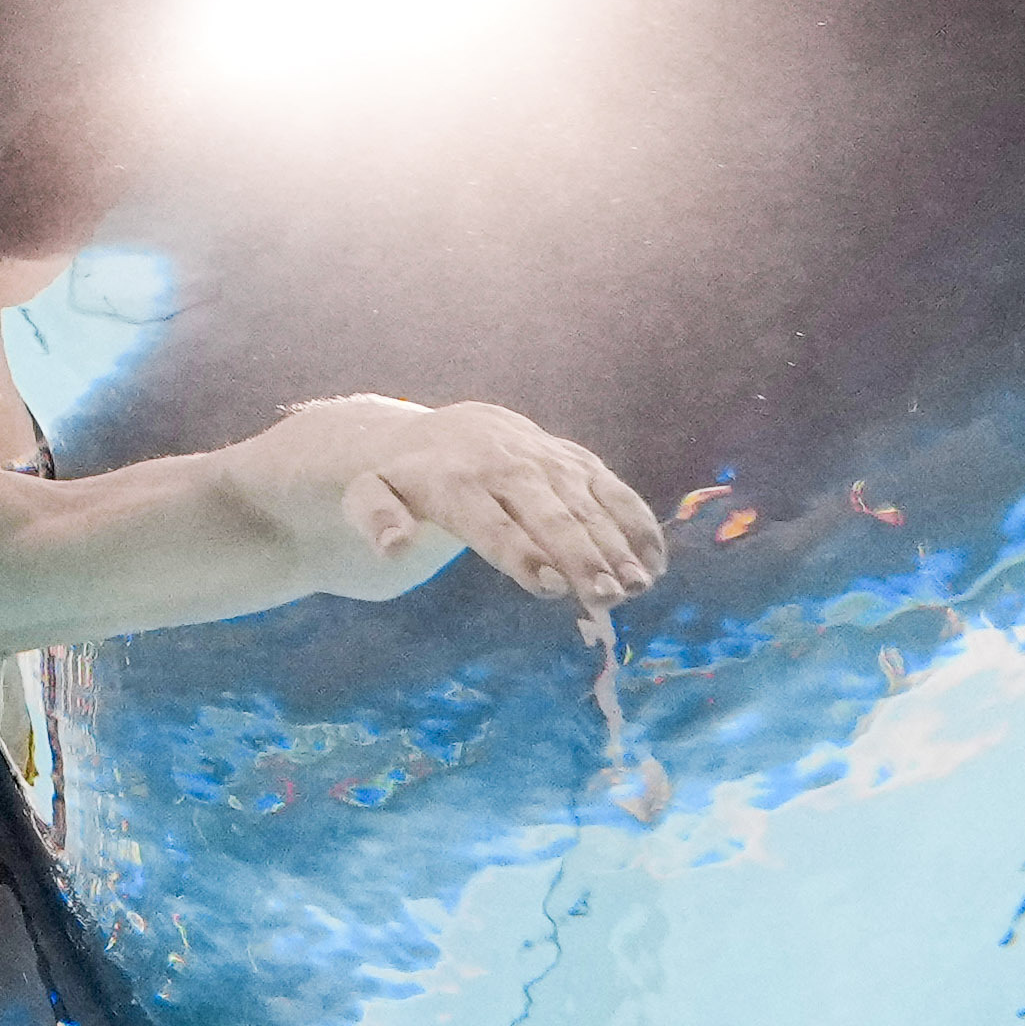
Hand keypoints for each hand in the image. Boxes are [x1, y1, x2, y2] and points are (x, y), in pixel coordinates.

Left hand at [340, 404, 666, 609]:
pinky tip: (654, 564)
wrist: (448, 429)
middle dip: (580, 555)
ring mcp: (550, 461)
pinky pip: (614, 491)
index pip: (492, 523)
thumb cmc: (404, 479)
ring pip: (589, 505)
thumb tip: (393, 546)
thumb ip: (376, 519)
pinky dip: (637, 525)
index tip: (549, 584)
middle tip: (606, 596)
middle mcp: (509, 467)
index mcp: (457, 482)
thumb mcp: (369, 495)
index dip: (521, 553)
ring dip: (617, 546)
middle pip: (550, 516)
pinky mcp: (579, 462)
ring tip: (636, 586)